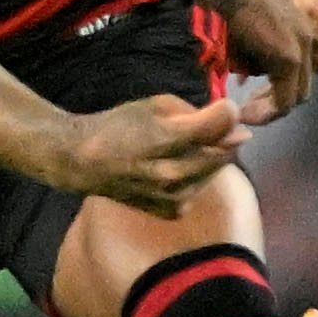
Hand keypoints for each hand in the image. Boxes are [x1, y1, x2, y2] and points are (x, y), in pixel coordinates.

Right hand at [58, 92, 248, 215]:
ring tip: (184, 147)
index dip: (226, 111)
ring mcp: (174, 197)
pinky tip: (177, 166)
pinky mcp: (172, 211)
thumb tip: (234, 122)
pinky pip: (201, 187)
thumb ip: (194, 112)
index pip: (220, 122)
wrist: (83, 163)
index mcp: (167, 140)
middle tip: (203, 127)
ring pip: (216, 171)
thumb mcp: (153, 105)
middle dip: (222, 136)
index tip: (221, 107)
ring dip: (210, 155)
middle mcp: (174, 173)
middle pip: (224, 150)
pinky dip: (197, 175)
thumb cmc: (117, 126)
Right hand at [195, 0, 316, 125]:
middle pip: (301, 89)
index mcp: (297, 30)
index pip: (298, 75)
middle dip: (274, 105)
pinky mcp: (288, 54)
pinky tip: (245, 111)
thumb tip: (243, 72)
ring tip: (245, 114)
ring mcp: (299, 46)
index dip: (276, 94)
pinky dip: (267, 109)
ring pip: (295, 95)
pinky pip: (284, 96)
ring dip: (270, 109)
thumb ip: (251, 50)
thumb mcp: (243, 24)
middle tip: (247, 111)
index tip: (250, 101)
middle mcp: (305, 39)